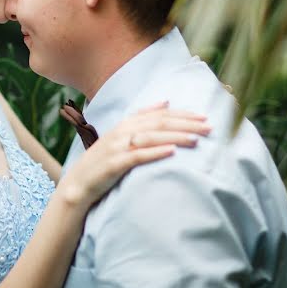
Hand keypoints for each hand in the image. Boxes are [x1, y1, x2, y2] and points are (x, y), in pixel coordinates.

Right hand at [59, 102, 209, 207]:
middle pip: (159, 123)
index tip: (204, 116)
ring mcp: (117, 147)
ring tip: (196, 139)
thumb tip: (166, 102)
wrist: (78, 185)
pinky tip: (172, 152)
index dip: (182, 114)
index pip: (159, 114)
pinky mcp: (114, 164)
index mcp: (125, 124)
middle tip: (208, 127)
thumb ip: (142, 119)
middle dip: (185, 124)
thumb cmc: (104, 162)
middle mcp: (121, 132)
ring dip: (175, 137)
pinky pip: (138, 156)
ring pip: (151, 137)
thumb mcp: (121, 137)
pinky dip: (155, 152)